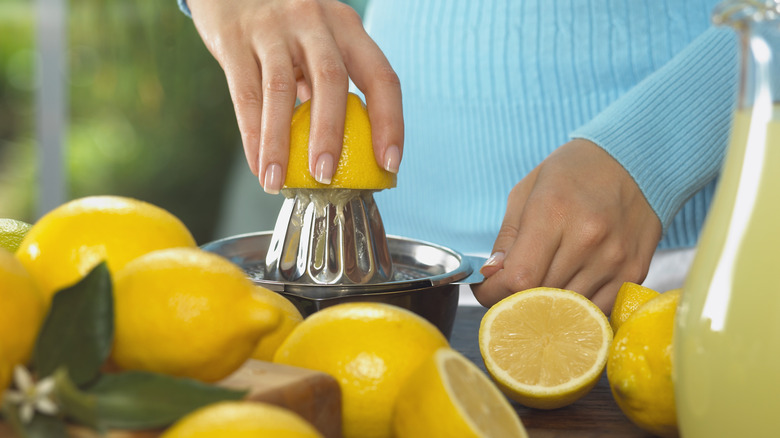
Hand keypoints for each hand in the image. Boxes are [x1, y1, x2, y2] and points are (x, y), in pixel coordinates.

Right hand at [187, 0, 403, 192]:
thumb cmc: (285, 27)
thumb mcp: (318, 40)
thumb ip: (330, 82)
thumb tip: (347, 153)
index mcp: (346, 27)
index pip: (381, 76)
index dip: (390, 122)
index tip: (390, 164)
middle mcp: (314, 21)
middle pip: (331, 80)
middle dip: (330, 134)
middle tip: (326, 177)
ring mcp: (273, 27)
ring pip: (281, 90)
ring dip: (281, 143)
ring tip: (278, 183)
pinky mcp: (234, 39)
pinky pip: (245, 94)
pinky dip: (252, 135)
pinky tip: (258, 166)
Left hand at [472, 139, 662, 312]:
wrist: (634, 161)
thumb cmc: (572, 173)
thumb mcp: (527, 192)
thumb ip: (507, 239)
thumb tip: (491, 276)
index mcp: (554, 213)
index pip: (518, 279)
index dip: (494, 293)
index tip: (487, 290)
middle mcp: (588, 238)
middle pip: (541, 298)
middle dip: (515, 301)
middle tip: (508, 291)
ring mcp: (615, 258)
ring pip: (569, 310)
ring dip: (547, 308)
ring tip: (538, 291)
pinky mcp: (635, 272)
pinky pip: (597, 310)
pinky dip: (577, 309)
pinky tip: (569, 292)